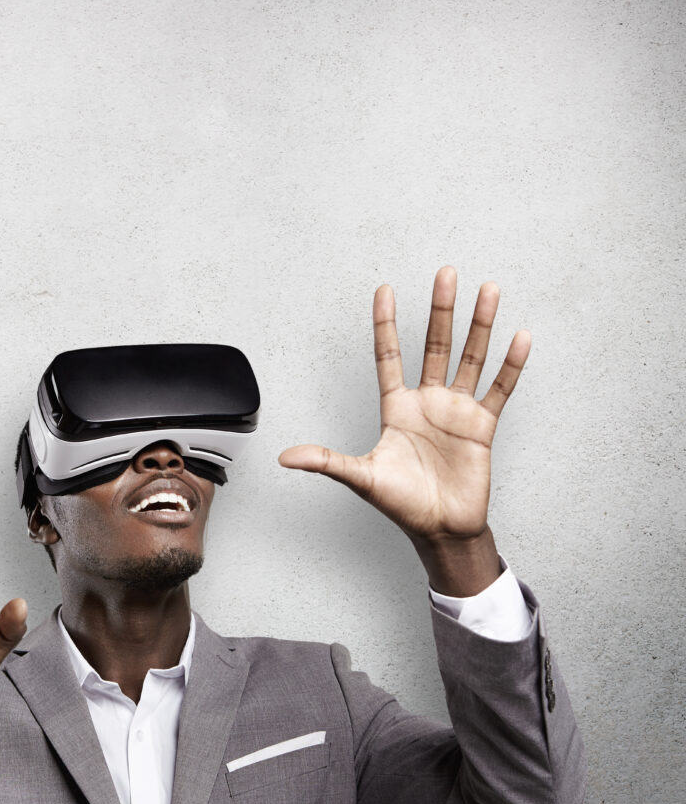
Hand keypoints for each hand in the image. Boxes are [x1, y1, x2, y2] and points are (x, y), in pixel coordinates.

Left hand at [279, 268, 529, 570]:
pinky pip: (499, 389)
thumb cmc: (401, 504)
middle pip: (434, 345)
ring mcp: (457, 411)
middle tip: (445, 274)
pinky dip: (511, 365)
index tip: (384, 290)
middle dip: (440, 310)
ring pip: (470, 358)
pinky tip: (519, 338)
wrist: (440, 530)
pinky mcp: (482, 426)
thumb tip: (285, 457)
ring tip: (488, 291)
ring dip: (479, 326)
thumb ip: (325, 462)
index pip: (388, 356)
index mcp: (396, 408)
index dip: (386, 324)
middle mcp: (427, 402)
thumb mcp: (360, 477)